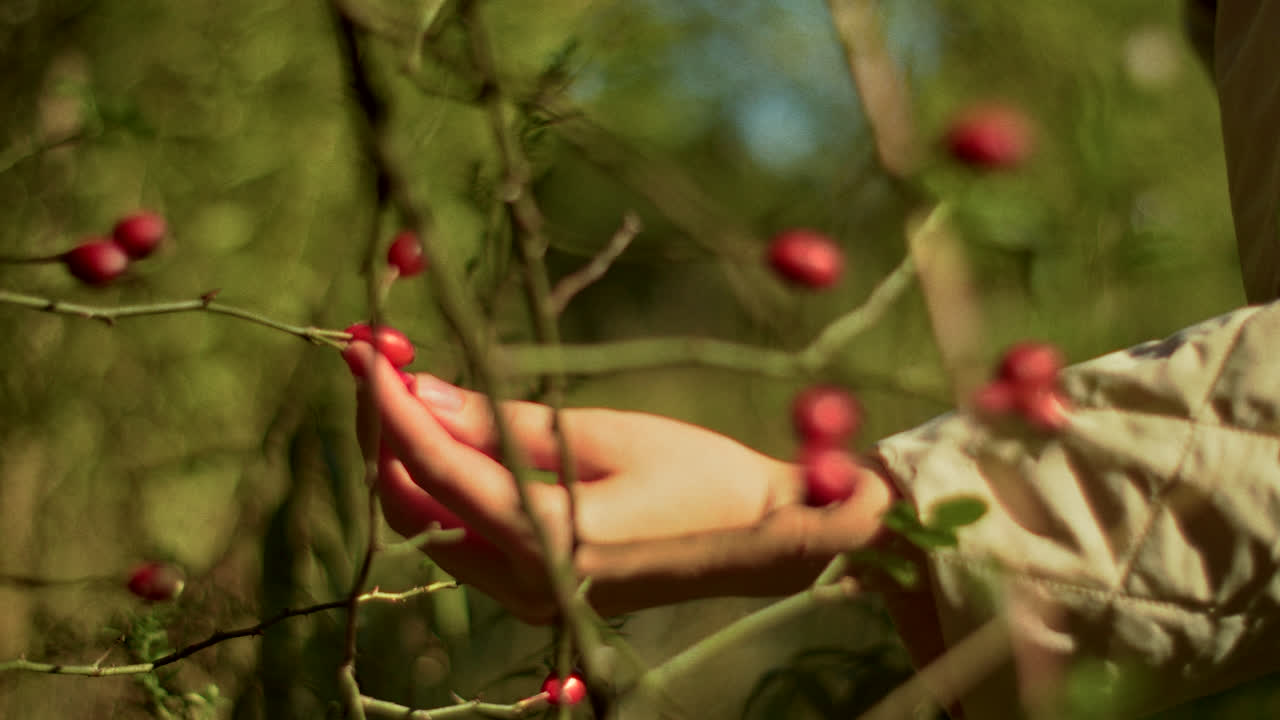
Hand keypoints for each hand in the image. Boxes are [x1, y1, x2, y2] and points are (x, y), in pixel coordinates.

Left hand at [345, 342, 895, 622]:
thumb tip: (419, 390)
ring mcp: (531, 598)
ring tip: (410, 388)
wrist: (762, 541)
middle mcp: (527, 582)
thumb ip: (505, 422)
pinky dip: (444, 488)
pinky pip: (463, 539)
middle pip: (412, 507)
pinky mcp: (539, 592)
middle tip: (381, 366)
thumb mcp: (605, 432)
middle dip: (386, 436)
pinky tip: (452, 436)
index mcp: (548, 538)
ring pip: (430, 526)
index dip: (388, 406)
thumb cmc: (702, 475)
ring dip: (409, 460)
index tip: (362, 351)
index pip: (434, 468)